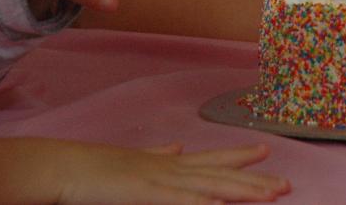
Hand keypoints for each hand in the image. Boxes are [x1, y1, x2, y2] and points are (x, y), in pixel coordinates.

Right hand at [54, 141, 288, 203]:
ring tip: (271, 195)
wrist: (59, 166)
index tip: (265, 152)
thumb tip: (176, 147)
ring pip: (209, 187)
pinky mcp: (142, 193)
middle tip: (286, 185)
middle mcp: (168, 168)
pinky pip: (178, 202)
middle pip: (219, 174)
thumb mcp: (129, 160)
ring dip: (241, 191)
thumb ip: (154, 156)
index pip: (209, 159)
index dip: (239, 157)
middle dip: (254, 180)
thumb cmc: (90, 169)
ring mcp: (157, 180)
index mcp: (164, 163)